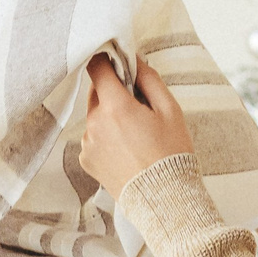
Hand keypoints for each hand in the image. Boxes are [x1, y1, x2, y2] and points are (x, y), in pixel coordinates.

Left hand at [80, 54, 192, 199]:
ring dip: (109, 116)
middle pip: (96, 92)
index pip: (98, 68)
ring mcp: (87, 143)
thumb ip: (149, 79)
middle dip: (114, 92)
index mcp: (115, 107)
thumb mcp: (170, 110)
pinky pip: (93, 137)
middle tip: (137, 105)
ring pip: (95, 116)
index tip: (118, 63)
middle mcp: (94, 123)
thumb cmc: (171, 153)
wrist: (162, 198)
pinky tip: (125, 149)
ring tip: (134, 134)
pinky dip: (105, 136)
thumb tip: (134, 58)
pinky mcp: (86, 159)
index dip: (108, 61)